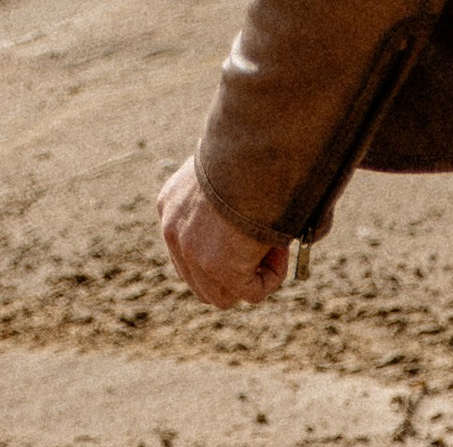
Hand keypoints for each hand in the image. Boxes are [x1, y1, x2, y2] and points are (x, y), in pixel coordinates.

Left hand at [157, 157, 291, 307]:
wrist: (251, 147)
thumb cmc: (248, 153)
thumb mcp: (228, 176)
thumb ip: (235, 205)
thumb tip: (270, 231)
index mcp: (171, 205)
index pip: (189, 253)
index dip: (225, 252)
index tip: (250, 231)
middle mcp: (173, 230)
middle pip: (201, 282)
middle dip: (236, 273)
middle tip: (264, 245)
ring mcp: (191, 251)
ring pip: (223, 294)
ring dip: (254, 277)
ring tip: (275, 245)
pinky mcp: (217, 266)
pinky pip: (252, 293)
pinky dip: (272, 278)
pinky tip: (281, 248)